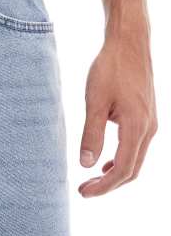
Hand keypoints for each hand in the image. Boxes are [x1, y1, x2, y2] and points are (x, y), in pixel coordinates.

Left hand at [78, 31, 156, 197]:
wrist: (129, 43)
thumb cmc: (111, 68)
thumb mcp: (95, 100)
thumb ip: (91, 134)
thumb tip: (86, 165)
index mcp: (137, 127)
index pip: (122, 170)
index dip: (103, 186)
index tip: (84, 192)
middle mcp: (149, 129)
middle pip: (132, 170)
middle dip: (109, 185)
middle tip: (84, 191)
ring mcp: (151, 123)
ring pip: (136, 159)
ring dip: (116, 173)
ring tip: (92, 179)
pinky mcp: (147, 116)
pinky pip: (137, 146)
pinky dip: (123, 158)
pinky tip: (107, 159)